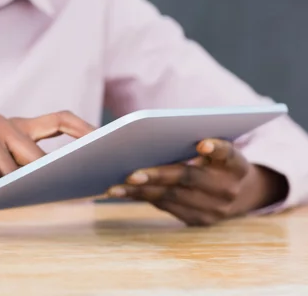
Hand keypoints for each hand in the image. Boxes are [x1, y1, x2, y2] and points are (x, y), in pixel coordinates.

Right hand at [0, 111, 94, 206]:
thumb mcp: (4, 177)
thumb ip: (27, 172)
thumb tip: (65, 181)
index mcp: (17, 128)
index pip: (58, 119)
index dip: (83, 128)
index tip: (105, 140)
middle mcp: (0, 122)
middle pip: (34, 149)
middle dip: (40, 175)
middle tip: (44, 192)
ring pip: (8, 165)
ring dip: (1, 187)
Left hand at [106, 138, 288, 225]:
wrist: (239, 194)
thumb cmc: (217, 161)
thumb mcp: (218, 149)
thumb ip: (200, 142)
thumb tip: (153, 133)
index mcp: (236, 164)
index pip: (229, 153)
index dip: (217, 148)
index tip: (202, 144)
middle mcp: (228, 188)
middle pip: (189, 178)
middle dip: (158, 175)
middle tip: (131, 173)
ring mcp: (214, 209)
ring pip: (172, 197)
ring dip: (140, 191)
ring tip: (115, 186)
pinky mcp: (198, 220)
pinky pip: (165, 207)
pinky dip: (142, 197)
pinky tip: (122, 192)